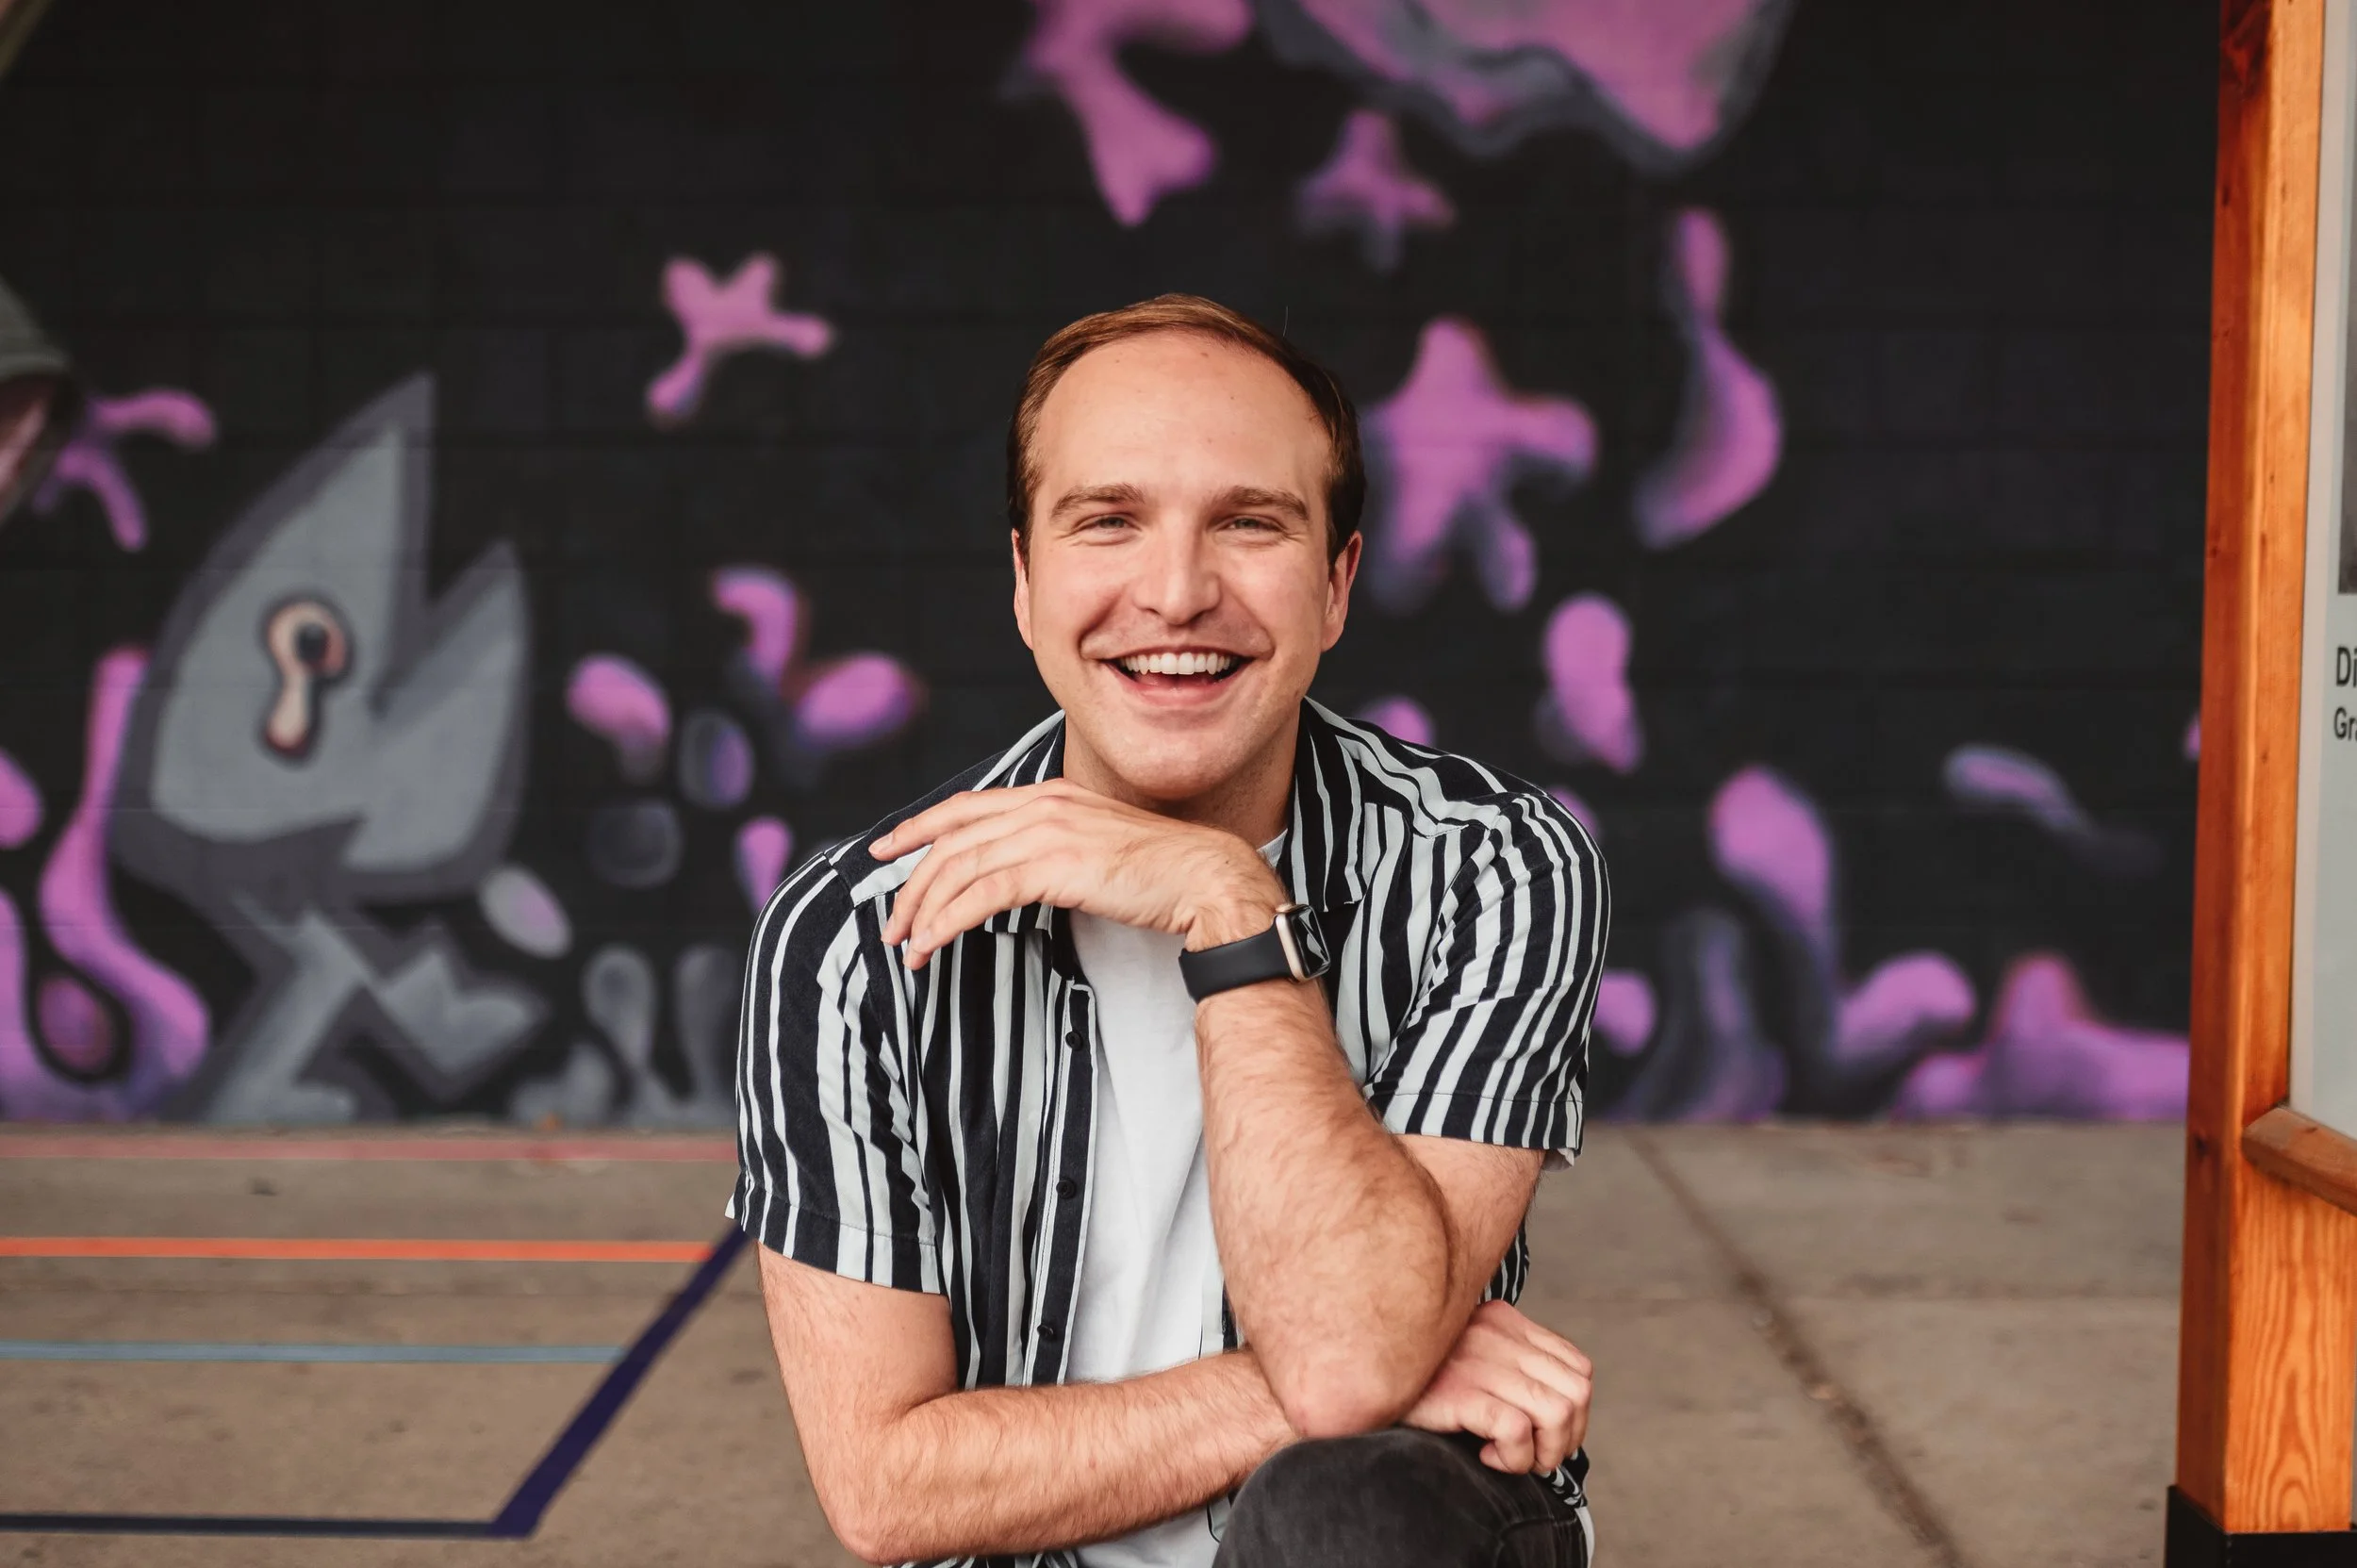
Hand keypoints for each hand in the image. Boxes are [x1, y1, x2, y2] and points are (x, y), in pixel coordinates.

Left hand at [872, 779, 1284, 969]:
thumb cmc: (1161, 871)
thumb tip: (1023, 873)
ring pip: (960, 868)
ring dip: (924, 910)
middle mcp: (1042, 805)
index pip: (966, 806)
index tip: (886, 848)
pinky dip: (949, 920)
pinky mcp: (1054, 866)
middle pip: (952, 841)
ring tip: (909, 945)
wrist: (1205, 875)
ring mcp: (1048, 832)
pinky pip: (982, 894)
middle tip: (892, 921)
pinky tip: (935, 942)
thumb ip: (1058, 847)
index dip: (918, 826)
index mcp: (1050, 795)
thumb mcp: (1098, 844)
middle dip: (912, 883)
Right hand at [1401, 1299, 1591, 1473]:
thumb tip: (1554, 1415)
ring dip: (1543, 1452)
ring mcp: (1479, 1362)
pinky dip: (1512, 1457)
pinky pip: (1517, 1432)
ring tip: (1511, 1458)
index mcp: (1506, 1321)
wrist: (1354, 1376)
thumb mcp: (1468, 1356)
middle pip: (1578, 1393)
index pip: (1578, 1368)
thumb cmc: (1416, 1379)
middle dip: (1567, 1439)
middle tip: (1534, 1457)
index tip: (1547, 1438)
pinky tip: (1485, 1455)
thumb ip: (1506, 1366)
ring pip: (1558, 1413)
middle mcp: (1498, 1335)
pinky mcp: (1459, 1392)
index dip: (1576, 1413)